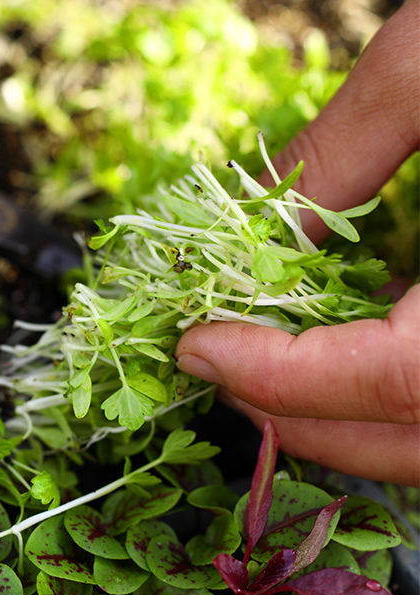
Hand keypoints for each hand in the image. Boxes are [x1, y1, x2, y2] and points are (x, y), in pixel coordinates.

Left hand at [176, 0, 419, 486]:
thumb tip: (248, 223)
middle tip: (215, 367)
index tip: (196, 348)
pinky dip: (399, 387)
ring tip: (261, 362)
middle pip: (418, 436)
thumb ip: (333, 158)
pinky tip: (350, 339)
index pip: (396, 380)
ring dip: (346, 415)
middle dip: (300, 415)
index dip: (280, 378)